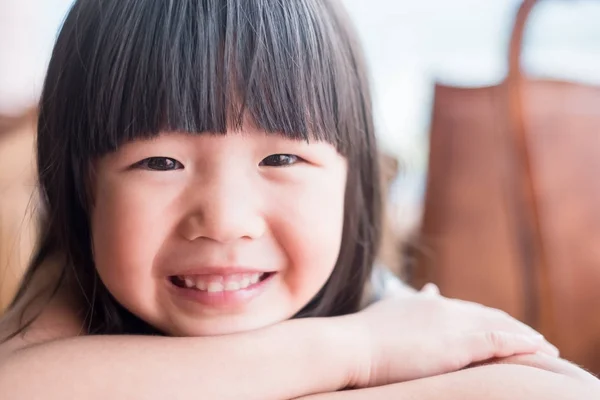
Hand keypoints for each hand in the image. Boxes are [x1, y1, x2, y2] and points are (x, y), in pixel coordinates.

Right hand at [340, 289, 558, 387]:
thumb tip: (430, 291)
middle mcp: (443, 308)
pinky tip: (539, 349)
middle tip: (532, 339)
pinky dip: (522, 343)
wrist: (352, 346)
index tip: (502, 328)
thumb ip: (411, 303)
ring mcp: (451, 324)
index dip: (487, 320)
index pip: (466, 311)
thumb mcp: (389, 314)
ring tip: (545, 348)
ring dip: (525, 336)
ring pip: (499, 326)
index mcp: (427, 305)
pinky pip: (500, 340)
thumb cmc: (362, 338)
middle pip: (488, 315)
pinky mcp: (457, 343)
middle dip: (512, 326)